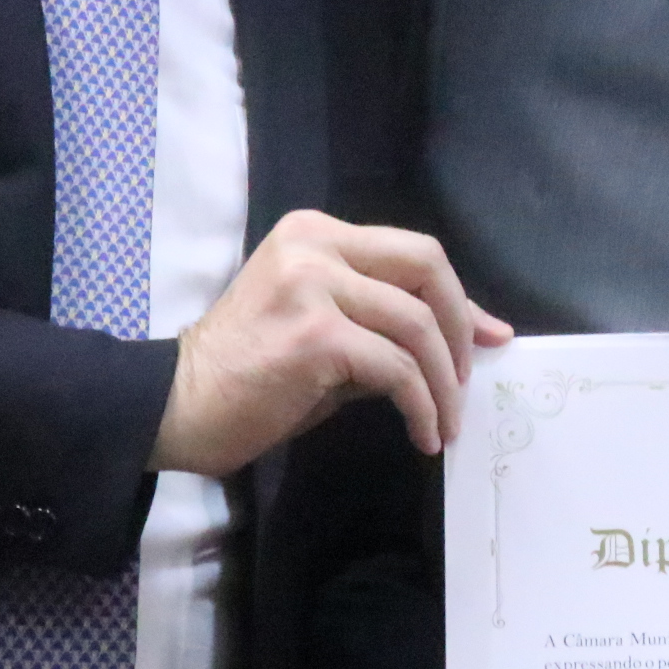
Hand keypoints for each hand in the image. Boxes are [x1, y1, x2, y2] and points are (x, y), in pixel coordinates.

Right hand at [153, 212, 511, 473]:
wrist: (177, 406)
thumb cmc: (248, 377)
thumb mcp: (322, 331)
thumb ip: (382, 323)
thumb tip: (463, 341)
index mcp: (316, 234)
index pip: (412, 252)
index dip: (460, 297)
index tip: (491, 337)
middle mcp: (316, 246)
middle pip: (426, 265)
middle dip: (461, 325)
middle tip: (466, 380)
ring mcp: (314, 285)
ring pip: (417, 324)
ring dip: (444, 381)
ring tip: (447, 421)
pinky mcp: (316, 335)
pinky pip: (395, 369)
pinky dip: (421, 405)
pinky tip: (423, 434)